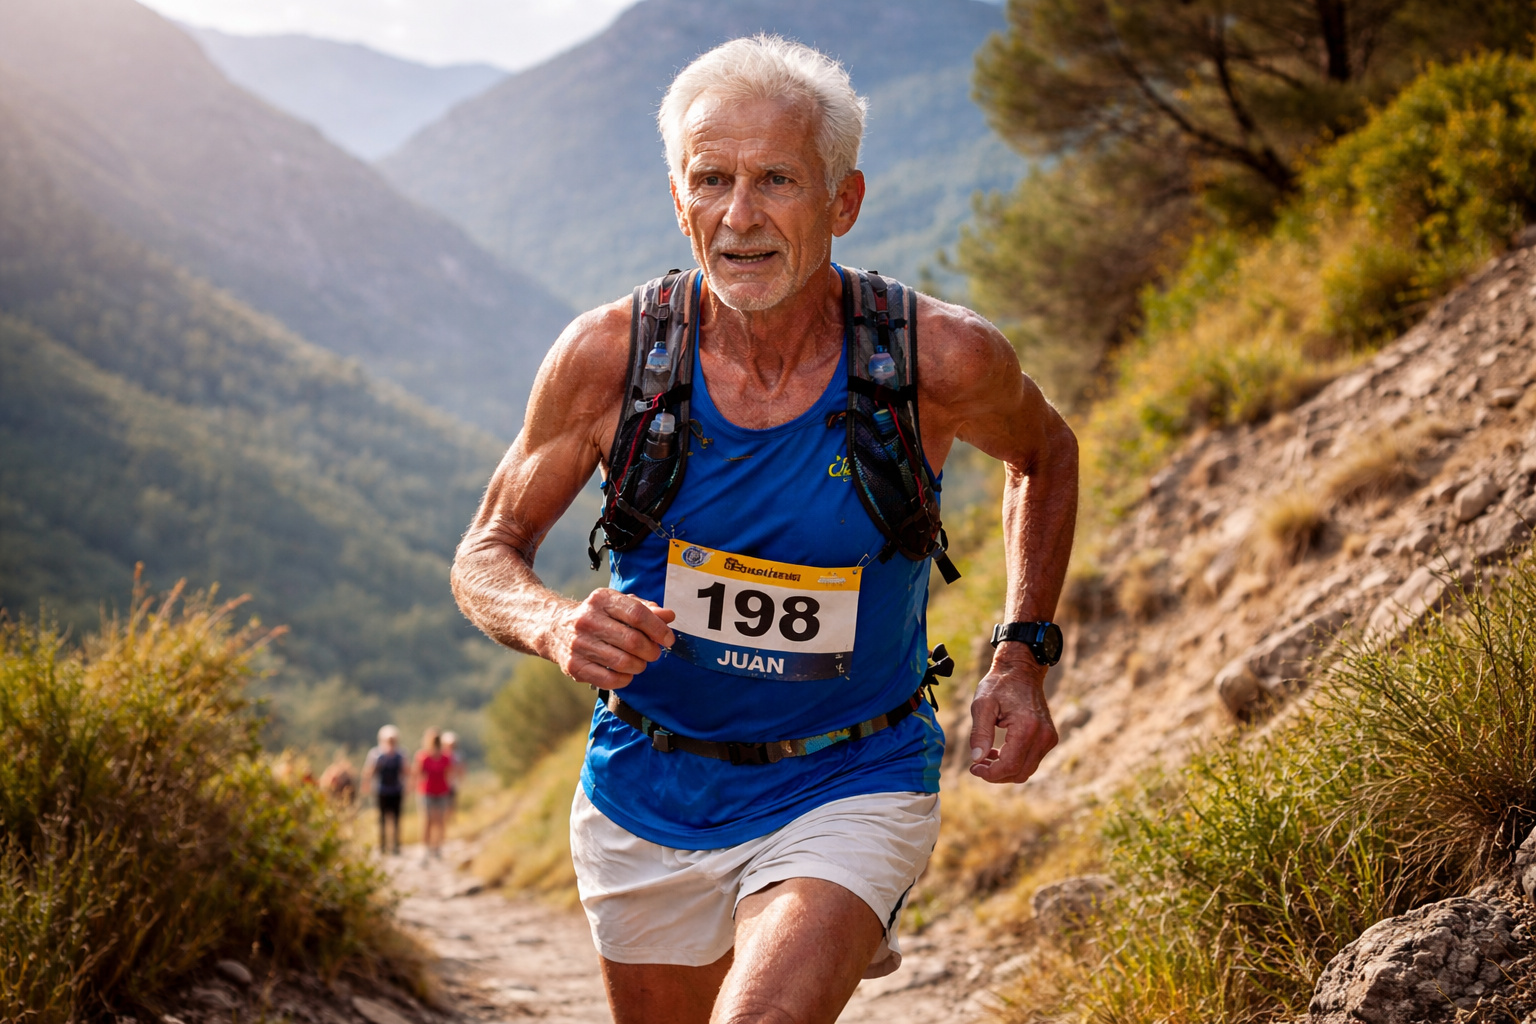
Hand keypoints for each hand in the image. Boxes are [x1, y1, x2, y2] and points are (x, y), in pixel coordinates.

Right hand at [547, 589, 675, 688]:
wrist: (555, 628)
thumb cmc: (597, 616)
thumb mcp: (618, 604)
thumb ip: (645, 609)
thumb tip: (668, 616)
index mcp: (601, 599)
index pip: (637, 614)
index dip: (658, 629)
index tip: (668, 639)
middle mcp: (587, 620)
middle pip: (632, 641)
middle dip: (651, 651)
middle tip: (654, 653)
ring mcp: (578, 644)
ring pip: (622, 662)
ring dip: (639, 666)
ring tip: (640, 663)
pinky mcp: (574, 666)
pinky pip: (608, 679)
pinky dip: (624, 679)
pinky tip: (626, 673)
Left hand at [967, 647, 1056, 783]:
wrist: (1022, 670)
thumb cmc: (999, 684)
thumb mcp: (982, 704)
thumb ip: (980, 732)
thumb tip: (977, 759)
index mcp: (1027, 728)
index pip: (1010, 765)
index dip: (990, 774)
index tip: (973, 768)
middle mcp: (1043, 736)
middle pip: (1020, 773)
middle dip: (997, 775)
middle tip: (977, 766)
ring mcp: (1049, 738)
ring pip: (1027, 770)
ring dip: (1005, 770)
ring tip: (986, 757)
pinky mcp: (1049, 738)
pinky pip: (1031, 760)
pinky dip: (1015, 762)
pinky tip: (999, 752)